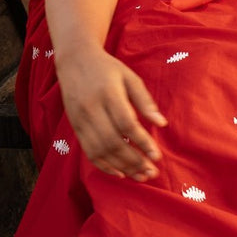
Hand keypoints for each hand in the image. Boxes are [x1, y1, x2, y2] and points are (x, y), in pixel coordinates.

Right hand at [58, 49, 166, 178]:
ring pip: (100, 151)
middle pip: (113, 142)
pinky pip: (88, 151)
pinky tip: (120, 173)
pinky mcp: (75, 127)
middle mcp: (91, 109)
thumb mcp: (130, 77)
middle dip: (134, 161)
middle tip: (152, 172)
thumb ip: (145, 101)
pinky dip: (104, 165)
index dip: (142, 142)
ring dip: (121, 167)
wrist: (74, 60)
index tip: (157, 156)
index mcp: (108, 94)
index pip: (126, 124)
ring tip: (140, 176)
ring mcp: (80, 120)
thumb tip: (162, 123)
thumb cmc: (107, 69)